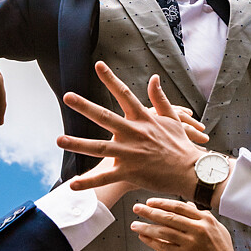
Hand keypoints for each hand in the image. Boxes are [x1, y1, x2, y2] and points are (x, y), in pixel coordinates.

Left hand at [59, 63, 203, 197]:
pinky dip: (89, 182)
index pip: (125, 94)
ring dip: (78, 144)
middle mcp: (134, 134)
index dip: (111, 79)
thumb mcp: (172, 118)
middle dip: (85, 107)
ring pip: (100, 148)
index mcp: (143, 119)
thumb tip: (154, 78)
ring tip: (59, 140)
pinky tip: (72, 184)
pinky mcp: (130, 172)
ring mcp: (130, 154)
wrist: (190, 172)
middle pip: (105, 117)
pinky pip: (106, 178)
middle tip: (68, 96)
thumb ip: (159, 98)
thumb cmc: (180, 145)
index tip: (98, 65)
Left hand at [131, 200, 243, 250]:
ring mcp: (191, 244)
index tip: (150, 202)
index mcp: (206, 220)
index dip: (163, 203)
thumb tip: (189, 205)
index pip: (180, 207)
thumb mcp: (217, 230)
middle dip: (150, 212)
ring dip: (146, 227)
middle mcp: (198, 230)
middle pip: (169, 217)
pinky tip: (143, 238)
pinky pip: (164, 247)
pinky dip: (151, 242)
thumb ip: (202, 217)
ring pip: (163, 232)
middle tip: (137, 208)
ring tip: (135, 225)